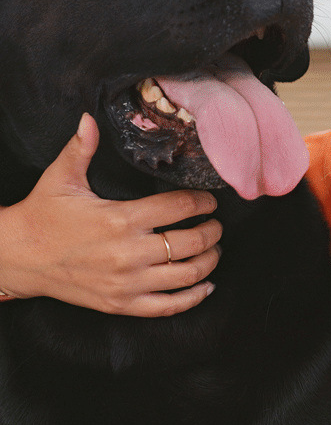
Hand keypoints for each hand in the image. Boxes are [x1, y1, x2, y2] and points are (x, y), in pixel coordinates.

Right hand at [0, 113, 221, 315]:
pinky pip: (168, 306)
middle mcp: (128, 253)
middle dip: (212, 231)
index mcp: (120, 218)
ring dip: (209, 261)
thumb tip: (89, 117)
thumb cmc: (42, 215)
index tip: (211, 200)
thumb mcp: (60, 177)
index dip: (203, 202)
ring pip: (186, 275)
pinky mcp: (121, 304)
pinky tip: (205, 286)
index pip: (180, 207)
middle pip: (191, 242)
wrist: (19, 258)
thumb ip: (82, 147)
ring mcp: (126, 282)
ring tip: (213, 250)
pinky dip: (192, 298)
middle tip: (216, 224)